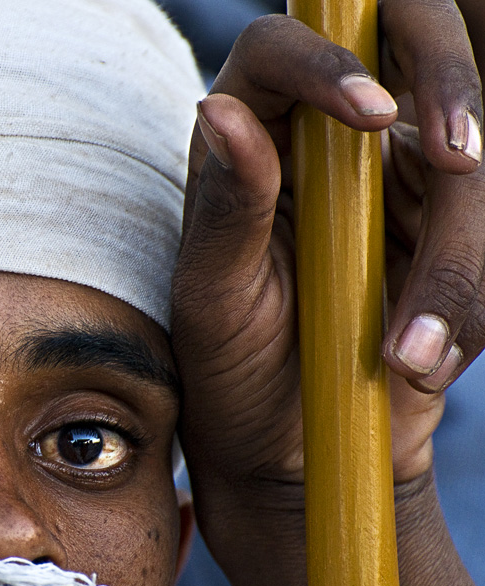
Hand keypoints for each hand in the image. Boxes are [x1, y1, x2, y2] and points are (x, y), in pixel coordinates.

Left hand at [172, 4, 484, 585]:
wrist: (291, 446)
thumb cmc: (231, 369)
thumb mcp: (215, 299)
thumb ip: (225, 208)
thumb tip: (219, 109)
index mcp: (244, 145)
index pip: (278, 49)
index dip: (328, 59)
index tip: (373, 116)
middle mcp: (320, 146)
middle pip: (402, 54)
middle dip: (451, 91)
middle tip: (460, 164)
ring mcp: (389, 182)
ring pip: (465, 157)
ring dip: (457, 255)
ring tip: (406, 357)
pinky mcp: (440, 229)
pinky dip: (471, 299)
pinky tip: (425, 362)